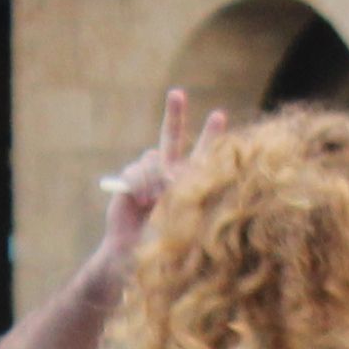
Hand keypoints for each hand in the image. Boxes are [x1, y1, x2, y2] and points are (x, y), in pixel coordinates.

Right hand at [91, 88, 218, 275]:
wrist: (134, 254)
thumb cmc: (167, 242)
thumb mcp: (183, 213)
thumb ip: (178, 183)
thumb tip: (160, 156)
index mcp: (191, 184)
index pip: (204, 155)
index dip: (211, 136)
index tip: (218, 115)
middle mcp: (169, 174)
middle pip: (172, 138)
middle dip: (174, 114)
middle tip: (176, 93)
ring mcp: (148, 175)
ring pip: (152, 157)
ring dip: (153, 178)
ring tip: (151, 202)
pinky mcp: (129, 178)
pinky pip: (135, 168)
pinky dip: (137, 183)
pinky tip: (137, 200)